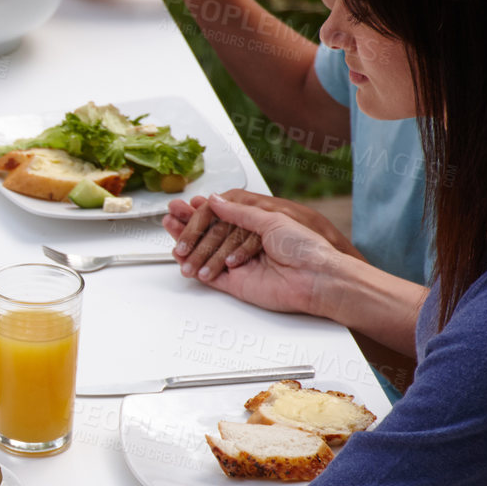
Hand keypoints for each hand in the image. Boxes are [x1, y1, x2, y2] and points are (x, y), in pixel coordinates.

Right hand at [166, 189, 359, 280]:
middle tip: (171, 215)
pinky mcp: (236, 284)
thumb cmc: (305, 248)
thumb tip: (216, 201)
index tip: (187, 205)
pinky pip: (210, 275)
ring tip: (170, 230)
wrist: (315, 278)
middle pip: (210, 234)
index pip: (222, 217)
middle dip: (189, 224)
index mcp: (258, 226)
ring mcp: (240, 265)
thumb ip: (240, 212)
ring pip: (206, 253)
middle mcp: (247, 245)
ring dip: (187, 242)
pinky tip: (182, 255)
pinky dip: (194, 265)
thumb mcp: (272, 219)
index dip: (202, 211)